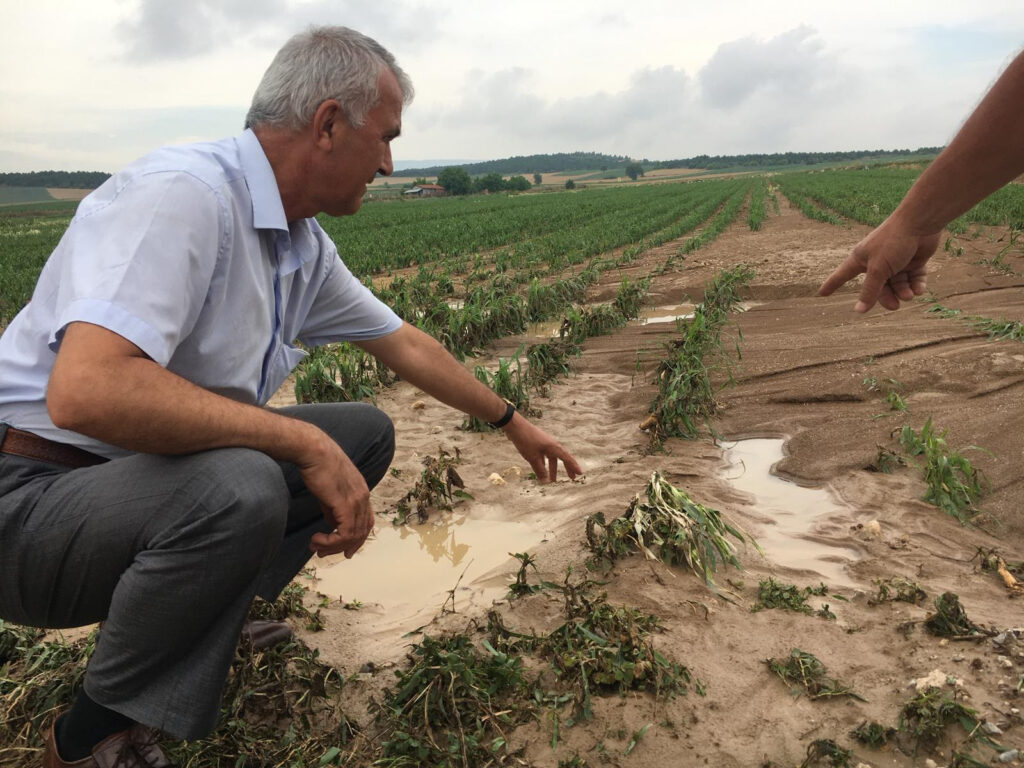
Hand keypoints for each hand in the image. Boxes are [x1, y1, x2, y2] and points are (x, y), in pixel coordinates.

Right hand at [297, 433, 373, 558]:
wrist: (313, 450)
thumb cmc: (318, 465)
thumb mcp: (329, 490)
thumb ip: (333, 508)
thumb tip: (332, 524)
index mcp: (362, 492)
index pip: (366, 522)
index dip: (357, 539)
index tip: (344, 551)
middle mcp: (364, 497)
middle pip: (362, 532)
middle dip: (344, 547)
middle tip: (324, 553)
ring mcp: (357, 500)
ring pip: (353, 535)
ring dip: (332, 546)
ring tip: (315, 547)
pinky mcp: (346, 504)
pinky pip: (345, 533)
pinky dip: (331, 542)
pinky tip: (316, 539)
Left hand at [502, 414, 581, 482]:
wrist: (515, 426)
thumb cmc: (526, 441)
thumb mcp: (533, 458)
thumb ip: (540, 470)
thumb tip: (545, 482)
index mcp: (554, 447)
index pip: (567, 458)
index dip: (573, 467)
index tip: (580, 474)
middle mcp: (552, 445)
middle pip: (562, 458)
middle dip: (566, 468)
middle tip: (572, 478)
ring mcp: (545, 443)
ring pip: (552, 457)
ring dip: (553, 468)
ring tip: (553, 479)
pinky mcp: (538, 443)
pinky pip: (545, 455)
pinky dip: (545, 463)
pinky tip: (542, 469)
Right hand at [818, 215, 939, 311]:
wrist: (920, 223)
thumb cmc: (893, 242)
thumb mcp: (878, 269)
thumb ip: (870, 291)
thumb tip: (859, 310)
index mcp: (861, 259)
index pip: (842, 275)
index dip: (832, 285)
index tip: (821, 294)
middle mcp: (876, 262)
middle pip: (877, 288)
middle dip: (887, 298)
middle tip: (895, 306)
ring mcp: (895, 262)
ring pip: (897, 285)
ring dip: (903, 292)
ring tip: (910, 295)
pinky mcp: (913, 261)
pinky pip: (912, 279)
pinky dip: (916, 285)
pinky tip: (919, 289)